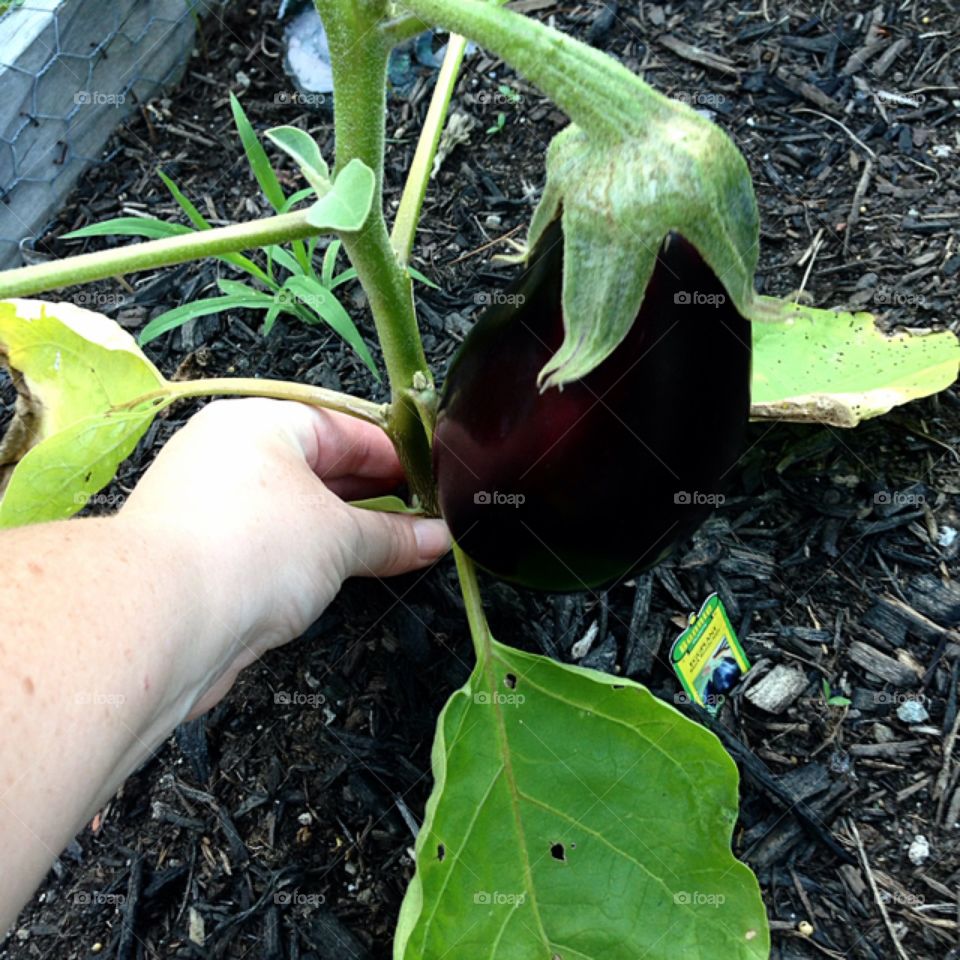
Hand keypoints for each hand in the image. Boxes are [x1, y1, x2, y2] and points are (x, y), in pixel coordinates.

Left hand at [119, 398, 449, 715]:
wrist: (161, 623)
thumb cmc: (245, 549)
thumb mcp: (340, 535)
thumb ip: (393, 536)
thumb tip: (434, 537)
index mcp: (257, 425)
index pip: (340, 427)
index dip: (391, 454)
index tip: (428, 479)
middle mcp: (231, 458)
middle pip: (320, 469)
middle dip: (375, 497)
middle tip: (424, 517)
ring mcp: (217, 510)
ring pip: (299, 513)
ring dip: (348, 532)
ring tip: (401, 548)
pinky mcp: (211, 559)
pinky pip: (279, 548)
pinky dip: (317, 560)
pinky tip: (351, 574)